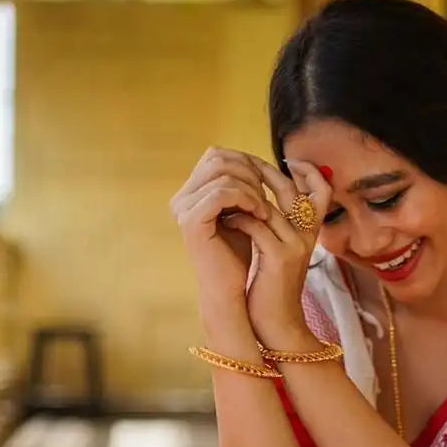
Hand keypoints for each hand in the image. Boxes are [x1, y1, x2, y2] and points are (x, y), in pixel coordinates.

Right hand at [169, 147, 270, 331]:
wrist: (229, 290)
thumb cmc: (238, 255)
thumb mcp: (241, 213)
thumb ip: (240, 187)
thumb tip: (251, 160)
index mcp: (190, 193)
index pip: (216, 156)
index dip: (244, 161)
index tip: (265, 183)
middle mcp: (181, 198)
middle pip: (217, 159)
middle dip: (249, 172)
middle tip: (266, 195)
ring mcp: (182, 209)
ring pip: (222, 174)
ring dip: (251, 188)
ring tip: (265, 209)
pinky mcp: (191, 222)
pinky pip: (222, 193)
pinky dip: (246, 199)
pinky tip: (260, 214)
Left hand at [223, 157, 332, 347]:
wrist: (277, 323)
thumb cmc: (272, 287)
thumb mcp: (280, 252)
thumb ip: (278, 226)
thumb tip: (260, 196)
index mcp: (311, 232)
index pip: (321, 191)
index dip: (307, 172)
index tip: (285, 162)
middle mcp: (309, 236)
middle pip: (292, 190)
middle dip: (264, 175)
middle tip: (240, 171)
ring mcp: (296, 245)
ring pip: (270, 206)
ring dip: (244, 199)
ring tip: (225, 197)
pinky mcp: (280, 257)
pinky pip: (257, 226)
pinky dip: (239, 219)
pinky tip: (225, 220)